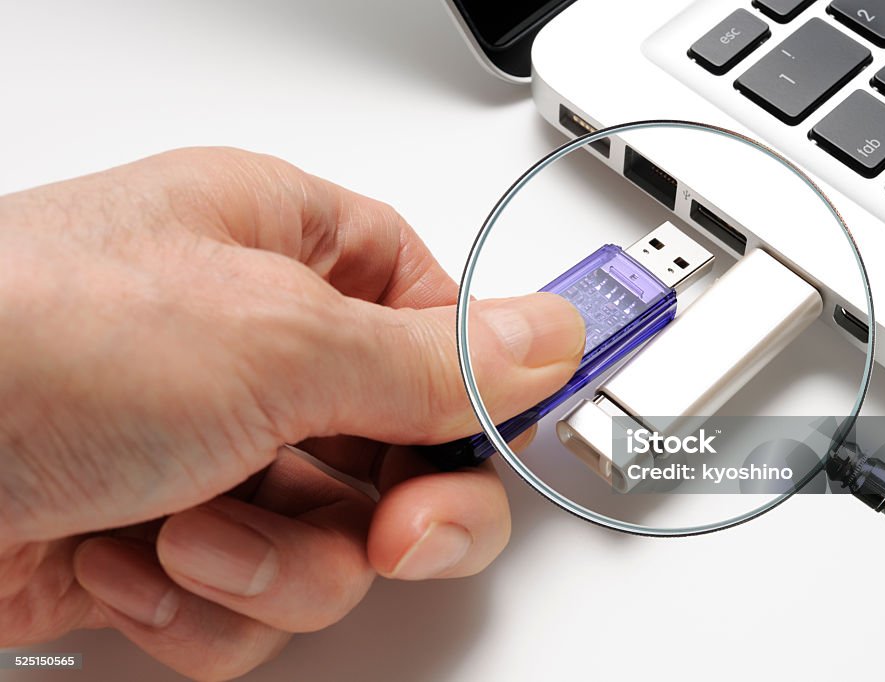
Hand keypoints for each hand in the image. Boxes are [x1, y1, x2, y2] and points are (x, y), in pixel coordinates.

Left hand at [0, 148, 584, 679]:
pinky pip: (256, 602)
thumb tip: (548, 335)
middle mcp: (253, 351)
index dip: (487, 385)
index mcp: (287, 252)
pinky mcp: (165, 543)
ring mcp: (211, 453)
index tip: (524, 434)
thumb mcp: (271, 337)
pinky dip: (206, 602)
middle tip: (398, 531)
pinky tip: (135, 557)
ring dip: (275, 558)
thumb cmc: (22, 341)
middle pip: (405, 448)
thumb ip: (430, 359)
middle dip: (403, 510)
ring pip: (336, 542)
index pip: (440, 319)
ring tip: (194, 526)